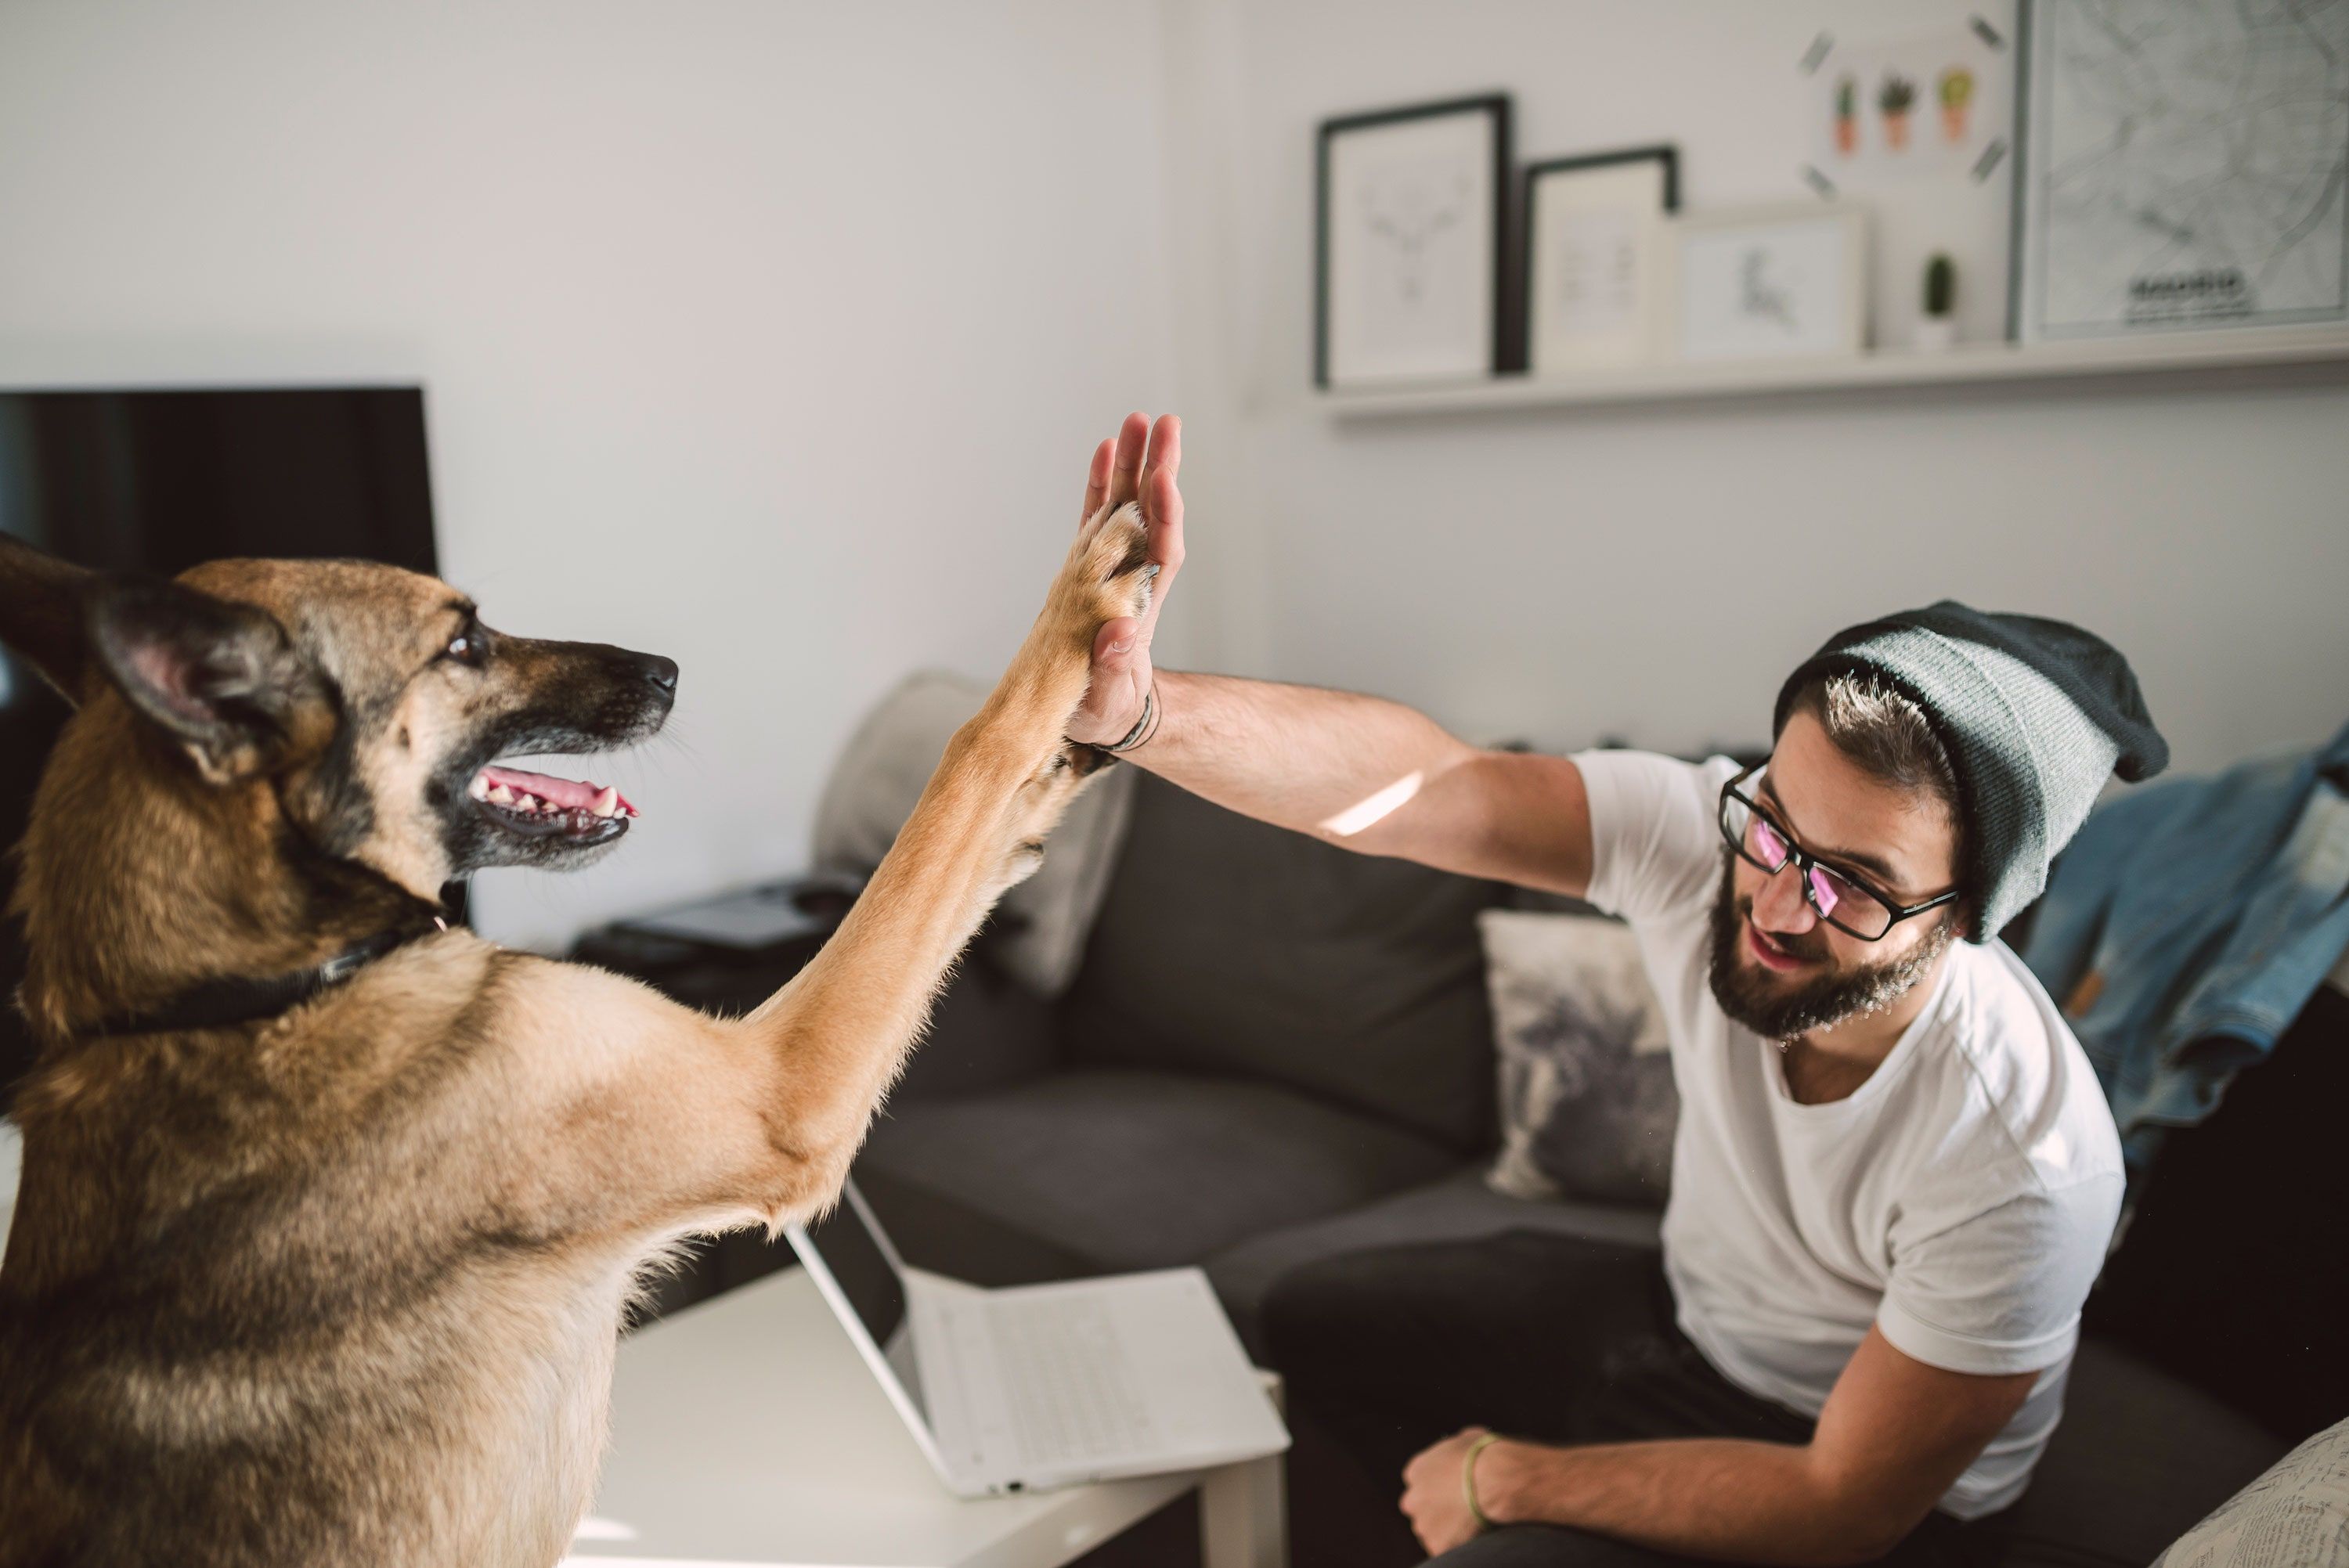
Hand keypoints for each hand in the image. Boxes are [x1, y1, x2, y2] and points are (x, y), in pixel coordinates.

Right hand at [1064, 411, 1182, 747]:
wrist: (1105, 712)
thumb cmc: (1107, 712)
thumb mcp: (1107, 702)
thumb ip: (1112, 670)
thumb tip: (1120, 633)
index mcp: (1139, 609)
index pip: (1160, 553)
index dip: (1164, 517)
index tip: (1163, 479)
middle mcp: (1132, 579)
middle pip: (1150, 516)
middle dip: (1157, 469)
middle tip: (1164, 423)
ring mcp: (1113, 569)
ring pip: (1127, 507)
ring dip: (1135, 465)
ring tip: (1139, 420)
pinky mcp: (1091, 568)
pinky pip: (1099, 518)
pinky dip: (1102, 484)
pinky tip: (1105, 449)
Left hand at [1400, 1426, 1499, 1556]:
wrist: (1494, 1480)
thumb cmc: (1484, 1455)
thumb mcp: (1467, 1438)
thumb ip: (1456, 1447)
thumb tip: (1465, 1446)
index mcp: (1417, 1470)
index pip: (1419, 1482)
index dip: (1437, 1486)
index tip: (1453, 1490)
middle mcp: (1413, 1498)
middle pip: (1420, 1508)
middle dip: (1435, 1510)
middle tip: (1461, 1510)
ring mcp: (1424, 1524)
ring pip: (1431, 1530)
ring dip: (1446, 1529)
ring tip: (1472, 1524)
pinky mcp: (1437, 1545)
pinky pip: (1445, 1548)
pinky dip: (1457, 1545)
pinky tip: (1474, 1536)